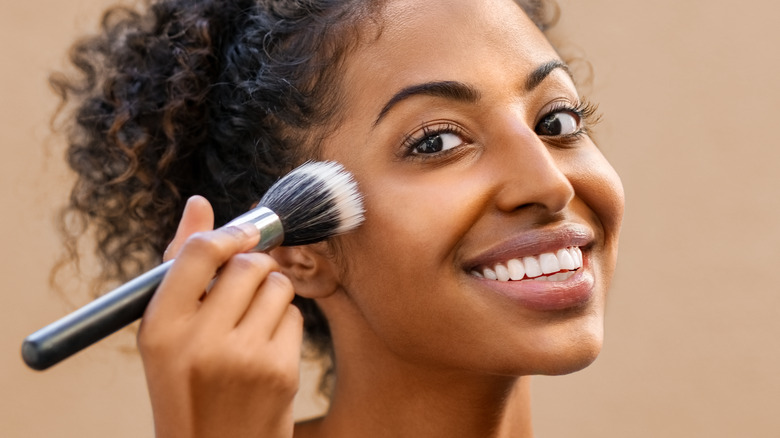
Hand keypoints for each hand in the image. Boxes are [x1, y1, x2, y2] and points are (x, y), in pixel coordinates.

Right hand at [138, 196, 302, 437]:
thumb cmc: (188, 384)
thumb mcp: (167, 333)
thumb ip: (182, 267)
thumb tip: (200, 204)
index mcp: (159, 327)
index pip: (198, 252)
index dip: (227, 234)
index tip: (241, 235)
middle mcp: (198, 341)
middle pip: (247, 264)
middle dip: (253, 267)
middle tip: (246, 286)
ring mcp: (242, 357)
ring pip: (277, 285)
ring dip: (271, 294)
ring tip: (251, 323)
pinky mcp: (278, 372)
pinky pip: (294, 316)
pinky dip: (284, 324)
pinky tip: (265, 349)